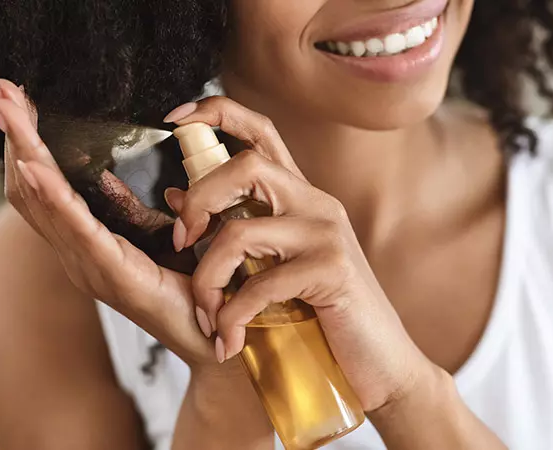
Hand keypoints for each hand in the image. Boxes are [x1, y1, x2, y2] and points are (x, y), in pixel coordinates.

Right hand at [0, 75, 220, 369]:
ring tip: (7, 107)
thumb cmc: (190, 285)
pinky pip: (76, 228)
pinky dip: (52, 195)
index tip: (16, 99)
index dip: (27, 142)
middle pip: (31, 186)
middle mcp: (76, 252)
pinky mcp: (111, 273)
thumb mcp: (161, 237)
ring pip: (43, 200)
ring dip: (24, 150)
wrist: (214, 334)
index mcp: (86, 242)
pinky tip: (34, 165)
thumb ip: (133, 212)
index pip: (44, 185)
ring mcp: (88, 265)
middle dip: (16, 134)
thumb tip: (122, 181)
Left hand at [163, 97, 435, 411]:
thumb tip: (176, 195)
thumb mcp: (273, 264)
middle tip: (182, 243)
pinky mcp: (333, 271)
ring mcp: (327, 234)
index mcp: (299, 196)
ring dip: (207, 279)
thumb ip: (233, 228)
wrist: (379, 361)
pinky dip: (233, 316)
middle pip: (244, 165)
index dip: (215, 113)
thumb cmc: (319, 313)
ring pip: (241, 232)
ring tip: (208, 316)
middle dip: (198, 201)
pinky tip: (231, 340)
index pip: (260, 130)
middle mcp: (315, 203)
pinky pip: (261, 284)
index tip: (172, 120)